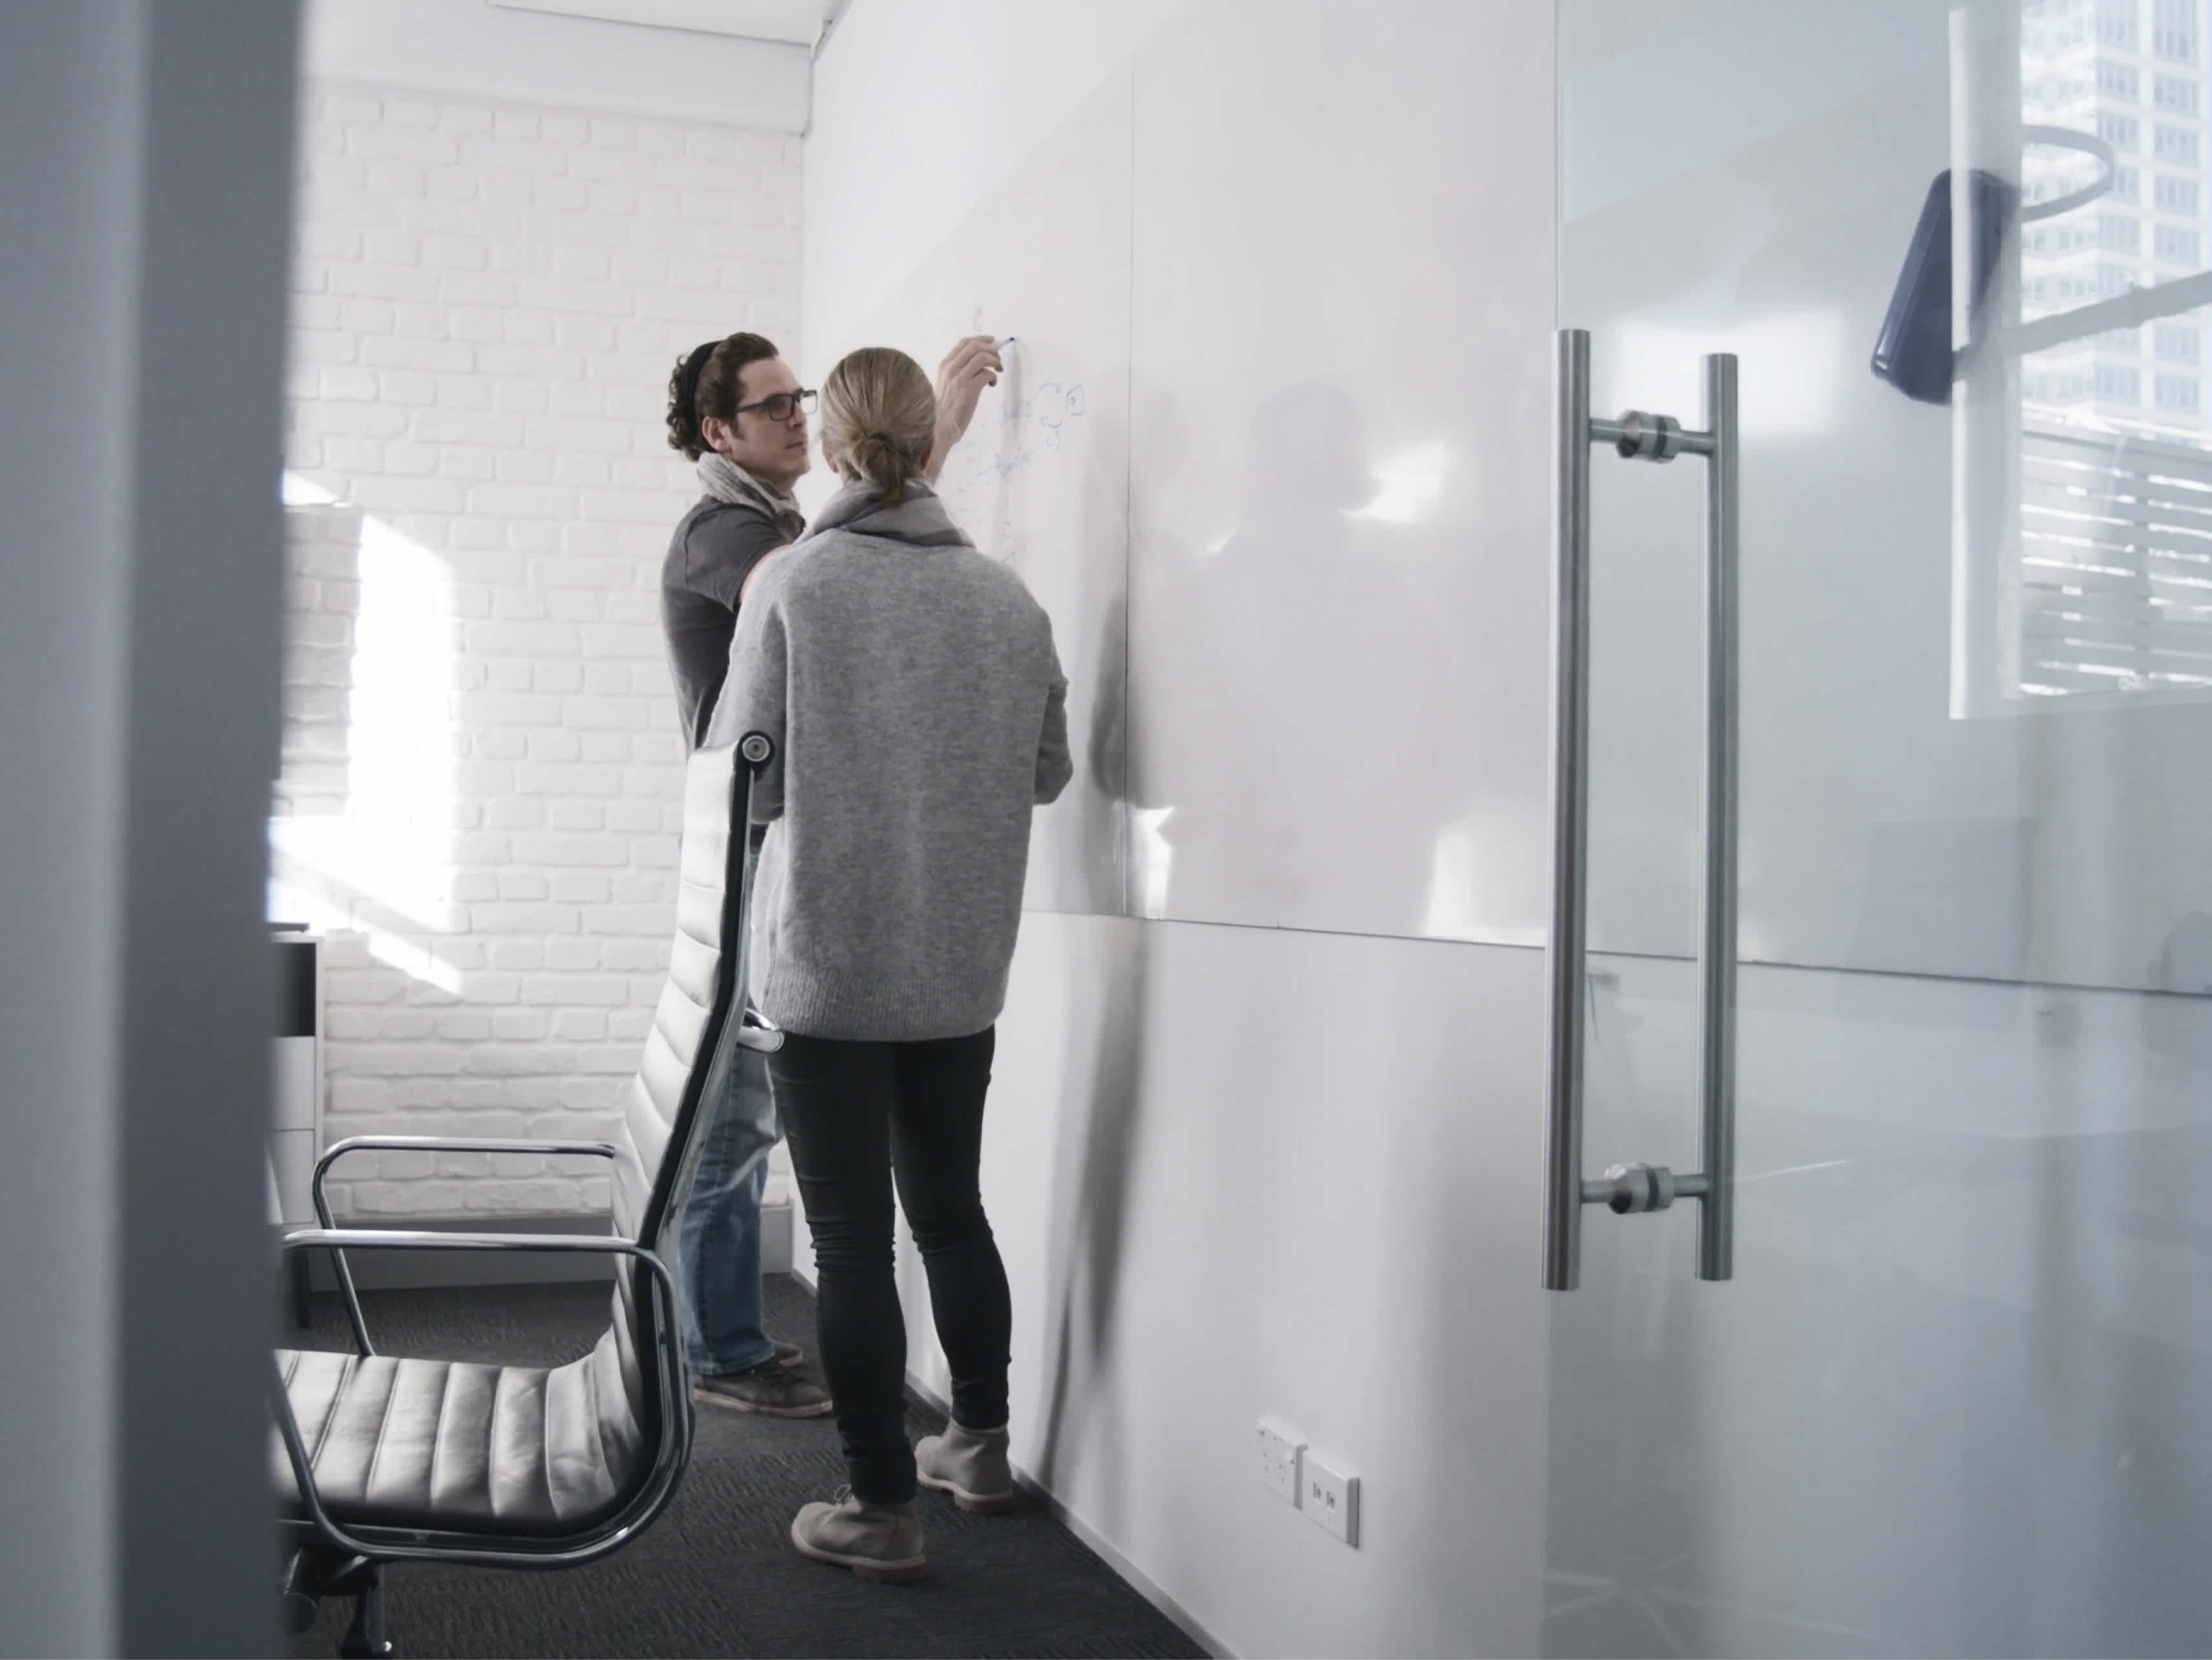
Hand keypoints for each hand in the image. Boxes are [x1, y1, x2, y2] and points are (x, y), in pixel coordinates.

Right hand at [926, 335, 1002, 479]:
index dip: (981, 339)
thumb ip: (957, 371)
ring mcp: (959, 379)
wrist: (937, 428)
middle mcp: (951, 369)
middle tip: (998, 358)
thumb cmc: (942, 409)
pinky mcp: (968, 391)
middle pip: (975, 346)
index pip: (964, 342)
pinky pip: (987, 374)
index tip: (992, 342)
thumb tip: (978, 362)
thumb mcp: (946, 384)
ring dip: (995, 361)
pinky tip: (992, 384)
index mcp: (944, 365)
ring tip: (998, 370)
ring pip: (983, 357)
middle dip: (992, 349)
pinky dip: (994, 377)